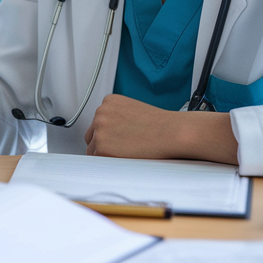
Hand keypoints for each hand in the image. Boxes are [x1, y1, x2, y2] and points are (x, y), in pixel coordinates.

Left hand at [84, 94, 237, 163]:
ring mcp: (99, 129)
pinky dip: (108, 161)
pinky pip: (97, 159)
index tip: (117, 140)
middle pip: (92, 135)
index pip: (97, 122)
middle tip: (122, 150)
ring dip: (106, 154)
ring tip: (127, 153)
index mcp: (109, 101)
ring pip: (93, 149)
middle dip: (103, 144)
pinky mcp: (101, 146)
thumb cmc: (160, 125)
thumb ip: (117, 117)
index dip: (108, 134)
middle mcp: (100, 112)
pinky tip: (125, 158)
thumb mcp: (133, 111)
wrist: (171, 132)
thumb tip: (108, 132)